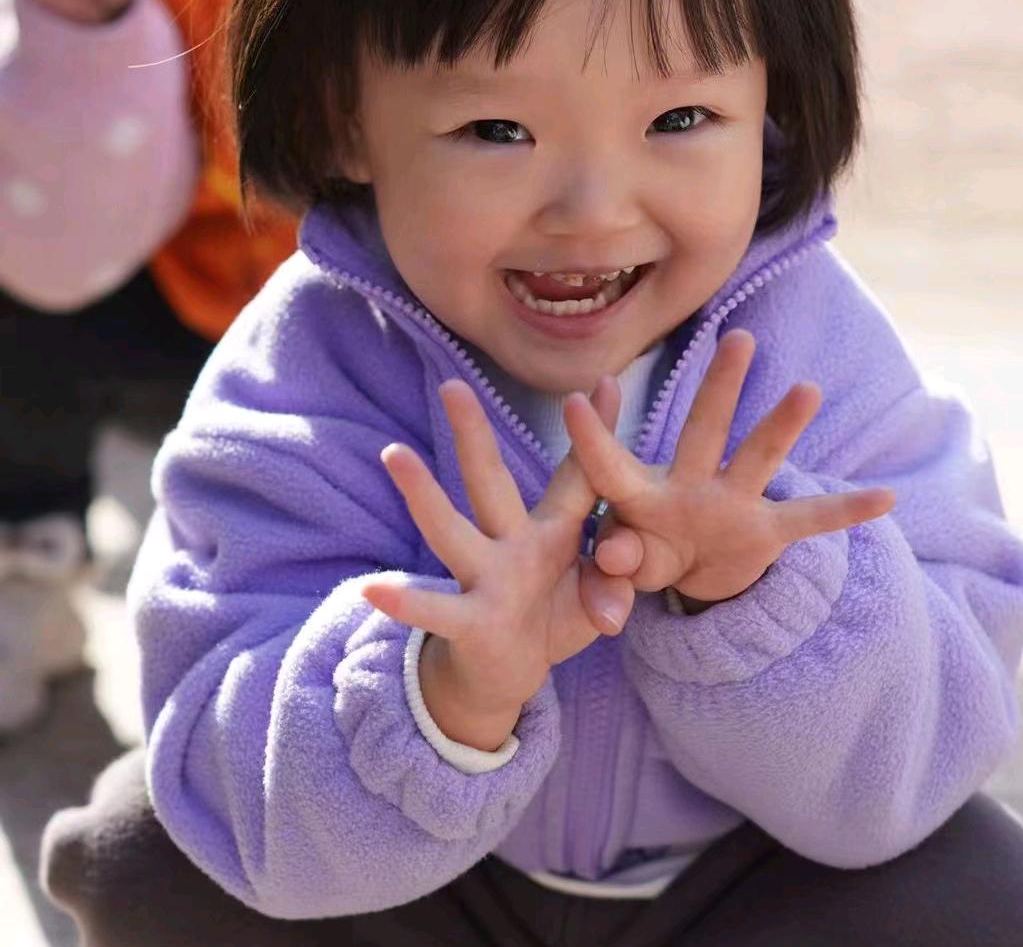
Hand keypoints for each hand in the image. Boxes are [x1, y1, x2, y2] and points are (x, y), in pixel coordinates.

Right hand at [362, 379, 636, 721]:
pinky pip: (438, 610)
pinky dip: (407, 603)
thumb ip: (613, 589)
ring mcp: (486, 580)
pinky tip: (372, 589)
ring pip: (450, 531)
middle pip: (489, 481)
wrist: (509, 675)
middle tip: (454, 386)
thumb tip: (617, 605)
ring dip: (424, 495)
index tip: (610, 381)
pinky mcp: (473, 622)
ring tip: (394, 454)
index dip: (594, 433)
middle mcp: (510, 544)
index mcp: (551, 532)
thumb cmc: (552, 621)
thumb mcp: (595, 600)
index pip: (576, 476)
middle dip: (474, 434)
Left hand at [565, 330, 894, 609]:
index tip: (576, 399)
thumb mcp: (623, 572)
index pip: (610, 465)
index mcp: (639, 495)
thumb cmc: (642, 558)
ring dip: (782, 427)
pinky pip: (808, 520)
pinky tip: (887, 498)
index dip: (592, 438)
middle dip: (720, 389)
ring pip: (759, 458)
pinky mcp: (766, 531)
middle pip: (704, 431)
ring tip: (809, 389)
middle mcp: (690, 485)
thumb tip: (610, 572)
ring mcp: (732, 504)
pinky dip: (844, 513)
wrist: (688, 574)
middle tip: (737, 339)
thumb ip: (614, 574)